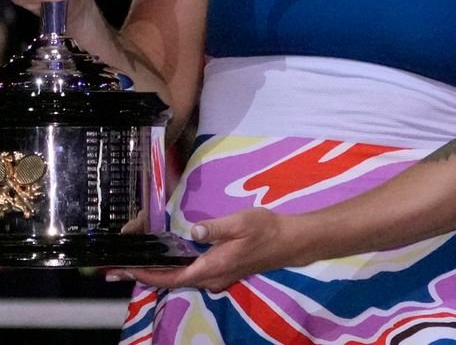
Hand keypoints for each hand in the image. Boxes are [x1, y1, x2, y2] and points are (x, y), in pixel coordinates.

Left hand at [114, 208, 296, 292]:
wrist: (289, 241)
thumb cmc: (266, 230)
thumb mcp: (241, 222)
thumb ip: (215, 228)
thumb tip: (192, 231)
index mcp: (210, 267)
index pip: (169, 277)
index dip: (144, 275)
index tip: (121, 271)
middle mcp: (210, 278)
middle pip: (170, 281)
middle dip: (143, 275)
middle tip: (117, 269)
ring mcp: (217, 277)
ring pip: (179, 279)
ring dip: (157, 274)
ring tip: (134, 265)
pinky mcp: (222, 272)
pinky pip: (190, 275)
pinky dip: (172, 271)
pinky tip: (166, 262)